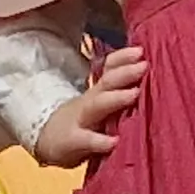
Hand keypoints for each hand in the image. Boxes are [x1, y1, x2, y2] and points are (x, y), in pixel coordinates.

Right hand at [27, 47, 145, 169]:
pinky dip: (99, 141)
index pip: (110, 68)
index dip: (123, 58)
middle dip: (125, 72)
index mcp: (99, 92)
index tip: (140, 50)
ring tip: (135, 94)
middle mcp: (91, 102)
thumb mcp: (97, 105)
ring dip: (116, 98)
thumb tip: (146, 79)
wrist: (47, 143)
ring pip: (97, 105)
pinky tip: (113, 142)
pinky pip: (86, 140)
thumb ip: (118, 94)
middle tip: (144, 65)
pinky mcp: (73, 141)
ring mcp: (81, 120)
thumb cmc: (82, 123)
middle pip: (106, 82)